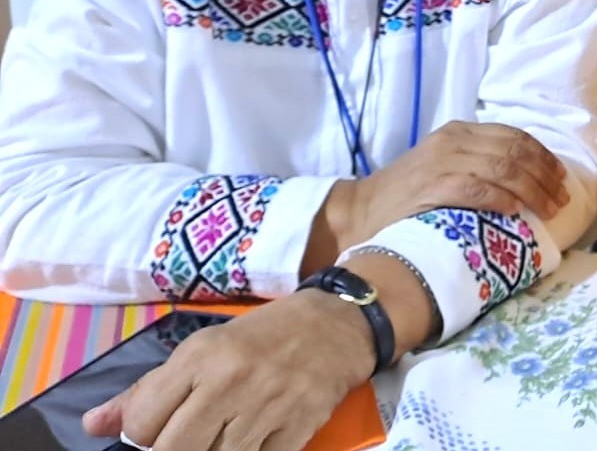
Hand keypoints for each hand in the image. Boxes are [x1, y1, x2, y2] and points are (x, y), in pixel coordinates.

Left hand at [81, 291, 370, 450]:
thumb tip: (93, 426)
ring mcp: (267, 406)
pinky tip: (251, 442)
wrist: (337, 324)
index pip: (143, 423)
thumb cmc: (261, 337)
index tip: (155, 436)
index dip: (139, 440)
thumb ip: (147, 390)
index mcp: (200, 357)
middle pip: (173, 450)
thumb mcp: (202, 349)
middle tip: (187, 442)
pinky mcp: (299, 427)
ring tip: (217, 439)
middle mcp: (230, 380)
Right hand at [339, 120, 569, 247]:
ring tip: (548, 210)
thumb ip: (479, 164)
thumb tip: (527, 179)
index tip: (562, 177)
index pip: (513, 135)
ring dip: (532, 190)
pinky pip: (476, 188)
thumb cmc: (408, 196)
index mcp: (459, 131)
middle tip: (562, 199)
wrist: (361, 211)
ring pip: (502, 168)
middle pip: (514, 150)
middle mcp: (453, 140)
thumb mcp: (445, 166)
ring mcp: (442, 162)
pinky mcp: (432, 186)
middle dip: (544, 175)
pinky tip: (515, 211)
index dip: (543, 156)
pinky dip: (500, 198)